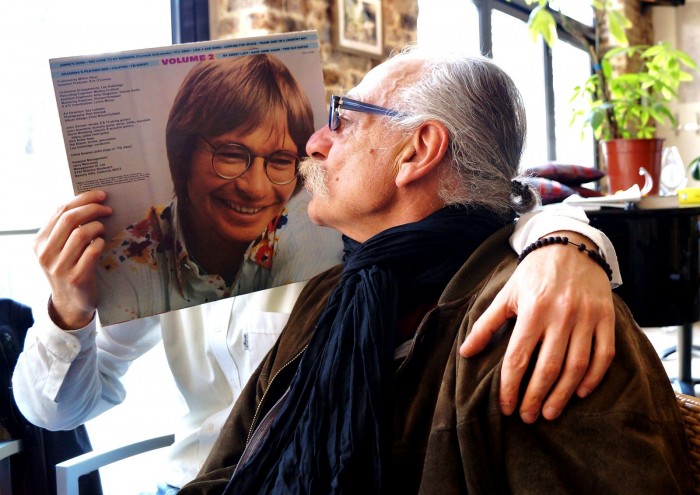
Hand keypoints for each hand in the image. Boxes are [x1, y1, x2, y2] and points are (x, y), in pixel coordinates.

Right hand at [34, 190, 111, 328]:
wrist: (70, 302)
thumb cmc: (69, 267)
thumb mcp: (59, 249)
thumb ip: (66, 229)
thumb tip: (89, 202)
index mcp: (39, 242)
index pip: (60, 211)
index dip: (82, 199)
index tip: (101, 195)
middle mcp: (45, 254)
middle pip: (70, 219)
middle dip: (93, 209)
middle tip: (108, 209)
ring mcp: (59, 267)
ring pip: (82, 234)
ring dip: (98, 227)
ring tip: (104, 229)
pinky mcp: (76, 277)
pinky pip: (93, 251)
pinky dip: (101, 243)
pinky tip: (102, 243)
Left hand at [459, 231, 615, 423]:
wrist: (570, 245)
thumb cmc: (534, 273)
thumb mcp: (506, 294)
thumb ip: (486, 324)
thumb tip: (465, 353)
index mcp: (532, 310)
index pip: (518, 357)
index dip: (510, 386)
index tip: (505, 407)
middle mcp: (560, 315)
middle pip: (547, 367)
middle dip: (535, 397)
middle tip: (527, 417)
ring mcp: (586, 317)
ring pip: (576, 365)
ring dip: (562, 394)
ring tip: (550, 412)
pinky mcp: (605, 317)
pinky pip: (603, 354)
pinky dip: (593, 377)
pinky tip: (579, 392)